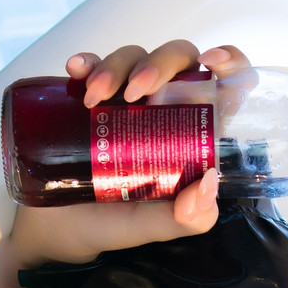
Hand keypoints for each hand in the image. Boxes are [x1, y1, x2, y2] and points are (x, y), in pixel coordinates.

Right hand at [1, 40, 253, 271]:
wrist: (56, 231)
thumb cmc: (112, 226)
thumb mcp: (152, 228)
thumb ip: (186, 219)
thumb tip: (208, 182)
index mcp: (190, 136)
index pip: (223, 88)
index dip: (230, 63)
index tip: (213, 60)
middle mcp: (162, 109)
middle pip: (178, 61)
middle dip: (160, 63)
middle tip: (134, 91)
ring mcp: (125, 99)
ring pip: (134, 56)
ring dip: (115, 67)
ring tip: (92, 100)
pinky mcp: (89, 95)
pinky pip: (91, 65)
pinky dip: (86, 62)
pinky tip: (75, 70)